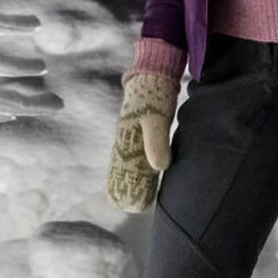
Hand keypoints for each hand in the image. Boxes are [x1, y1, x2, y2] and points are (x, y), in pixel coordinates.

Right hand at [105, 70, 176, 213]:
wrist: (159, 71)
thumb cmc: (154, 94)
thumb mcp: (155, 118)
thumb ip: (156, 141)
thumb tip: (160, 167)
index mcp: (124, 133)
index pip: (118, 164)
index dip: (117, 182)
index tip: (119, 202)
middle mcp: (128, 134)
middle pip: (125, 163)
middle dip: (127, 183)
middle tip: (133, 207)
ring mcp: (138, 130)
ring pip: (134, 157)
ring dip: (137, 174)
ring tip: (143, 195)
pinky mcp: (150, 126)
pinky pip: (144, 150)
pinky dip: (146, 164)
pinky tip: (155, 172)